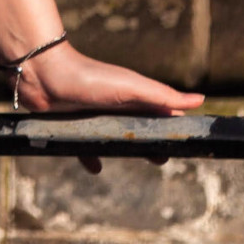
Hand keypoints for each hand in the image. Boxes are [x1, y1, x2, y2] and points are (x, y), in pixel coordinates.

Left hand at [16, 40, 204, 175]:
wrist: (43, 75)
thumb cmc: (90, 78)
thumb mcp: (130, 88)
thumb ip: (162, 96)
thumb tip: (200, 100)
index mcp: (133, 97)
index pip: (160, 113)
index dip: (172, 128)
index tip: (187, 144)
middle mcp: (115, 105)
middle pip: (138, 128)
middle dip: (151, 142)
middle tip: (163, 158)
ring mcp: (94, 116)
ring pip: (114, 137)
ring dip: (124, 149)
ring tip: (134, 160)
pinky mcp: (74, 126)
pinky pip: (85, 146)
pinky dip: (91, 157)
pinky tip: (96, 168)